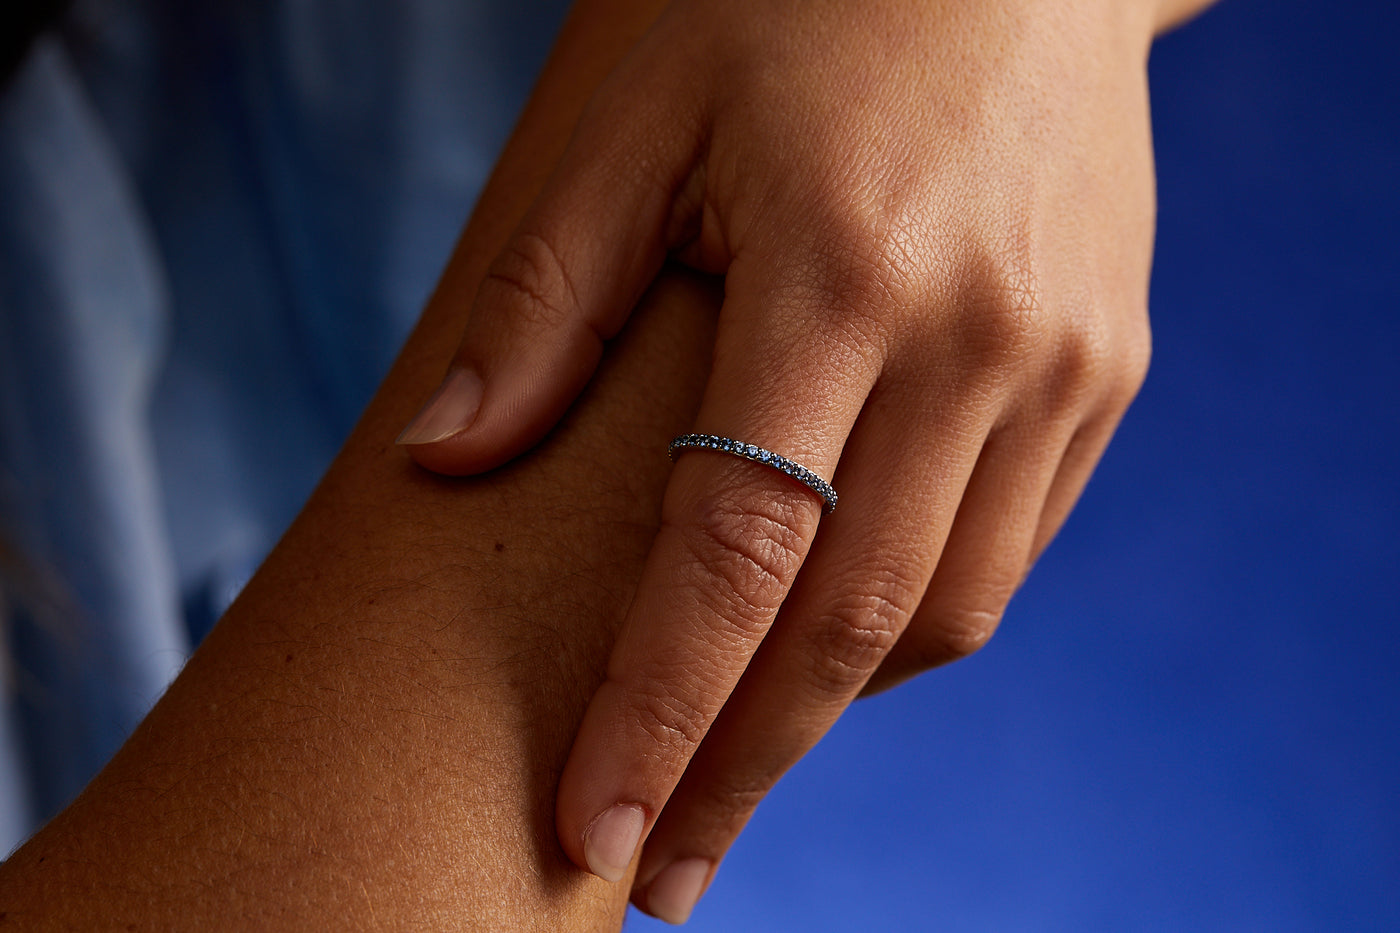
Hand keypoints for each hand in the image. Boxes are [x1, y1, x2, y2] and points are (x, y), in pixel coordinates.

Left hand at [399, 0, 1167, 920]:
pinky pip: (1011, 546)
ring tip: (737, 746)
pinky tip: (842, 629)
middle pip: (848, 622)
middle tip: (665, 868)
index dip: (658, 711)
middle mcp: (978, 339)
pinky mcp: (1108, 366)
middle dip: (744, 766)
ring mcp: (1063, 361)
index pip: (735, 553)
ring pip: (947, 607)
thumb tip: (444, 462)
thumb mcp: (642, 113)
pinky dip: (917, 615)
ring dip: (834, 700)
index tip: (596, 831)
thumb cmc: (796, 0)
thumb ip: (546, 300)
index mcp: (843, 274)